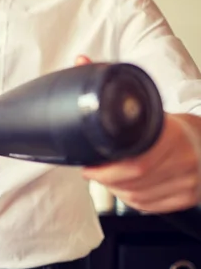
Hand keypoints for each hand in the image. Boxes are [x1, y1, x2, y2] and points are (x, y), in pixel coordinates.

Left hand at [75, 55, 200, 212]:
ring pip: (139, 196)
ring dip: (116, 190)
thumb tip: (81, 62)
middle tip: (94, 171)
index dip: (107, 169)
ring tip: (109, 177)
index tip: (89, 166)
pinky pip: (149, 206)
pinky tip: (126, 187)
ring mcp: (187, 182)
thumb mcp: (146, 105)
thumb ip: (112, 85)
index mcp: (172, 135)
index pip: (136, 162)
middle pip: (134, 181)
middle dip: (106, 180)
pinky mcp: (186, 198)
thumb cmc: (170, 123)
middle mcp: (184, 160)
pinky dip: (132, 199)